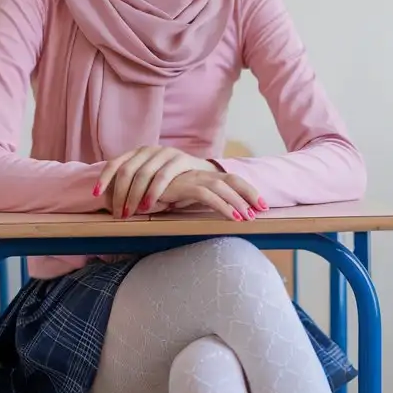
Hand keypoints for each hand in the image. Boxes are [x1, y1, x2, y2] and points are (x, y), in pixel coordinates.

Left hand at [95, 147, 218, 218]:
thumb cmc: (173, 182)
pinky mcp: (179, 159)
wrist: (204, 174)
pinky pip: (162, 177)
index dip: (104, 179)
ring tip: (131, 213)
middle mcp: (149, 150)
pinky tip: (147, 206)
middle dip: (120, 194)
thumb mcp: (150, 180)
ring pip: (142, 175)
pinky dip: (152, 193)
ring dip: (134, 196)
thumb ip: (134, 185)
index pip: (115, 164)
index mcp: (137, 153)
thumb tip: (112, 202)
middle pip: (127, 171)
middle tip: (118, 214)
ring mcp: (164, 153)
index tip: (96, 194)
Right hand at [152, 169, 266, 221]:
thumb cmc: (149, 196)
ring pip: (222, 187)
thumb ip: (191, 201)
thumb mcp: (176, 199)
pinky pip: (209, 195)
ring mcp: (189, 177)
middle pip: (230, 179)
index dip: (245, 189)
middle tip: (264, 208)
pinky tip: (234, 218)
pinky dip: (224, 207)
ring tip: (251, 217)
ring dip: (239, 202)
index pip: (227, 179)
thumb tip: (209, 211)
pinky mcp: (181, 186)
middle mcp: (196, 173)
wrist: (128, 189)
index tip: (260, 203)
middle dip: (249, 193)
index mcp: (198, 176)